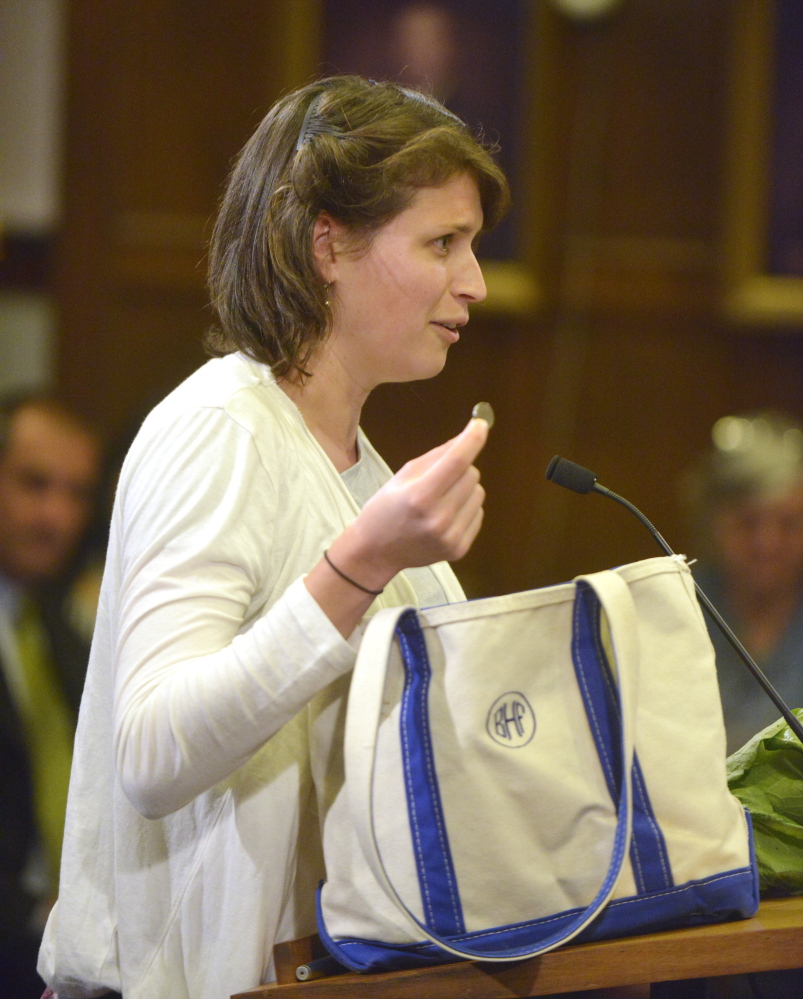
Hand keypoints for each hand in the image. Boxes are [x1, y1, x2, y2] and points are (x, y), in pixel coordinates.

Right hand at [331, 417, 488, 590]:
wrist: (376, 552)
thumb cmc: (385, 509)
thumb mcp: (402, 477)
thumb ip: (436, 457)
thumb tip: (465, 438)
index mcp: (420, 497)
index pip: (457, 461)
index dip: (472, 439)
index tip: (481, 423)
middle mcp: (439, 519)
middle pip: (472, 475)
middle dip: (461, 468)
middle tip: (440, 477)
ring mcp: (451, 537)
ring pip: (478, 493)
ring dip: (464, 489)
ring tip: (441, 499)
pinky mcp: (460, 549)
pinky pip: (478, 513)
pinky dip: (465, 508)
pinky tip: (444, 517)